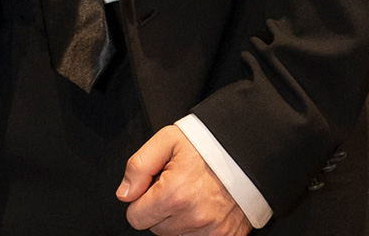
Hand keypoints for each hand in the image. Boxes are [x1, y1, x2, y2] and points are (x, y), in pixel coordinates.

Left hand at [118, 126, 250, 235]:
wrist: (244, 154)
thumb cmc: (205, 146)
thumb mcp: (166, 141)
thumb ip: (139, 166)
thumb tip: (124, 194)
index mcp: (175, 193)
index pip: (136, 217)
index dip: (140, 199)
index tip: (152, 186)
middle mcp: (193, 217)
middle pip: (154, 228)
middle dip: (158, 209)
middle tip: (174, 186)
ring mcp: (212, 232)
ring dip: (176, 219)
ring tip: (189, 194)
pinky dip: (194, 228)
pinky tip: (200, 207)